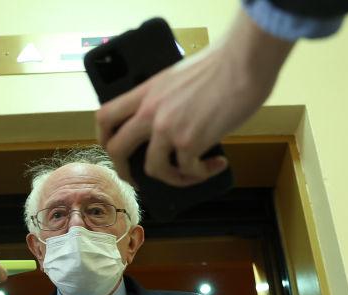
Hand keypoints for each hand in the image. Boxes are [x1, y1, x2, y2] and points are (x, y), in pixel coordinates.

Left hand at [96, 10, 292, 186]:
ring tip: (193, 173)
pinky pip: (187, 170)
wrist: (244, 60)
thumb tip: (172, 126)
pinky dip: (202, 173)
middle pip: (117, 149)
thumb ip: (165, 100)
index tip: (114, 150)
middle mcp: (150, 111)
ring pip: (153, 169)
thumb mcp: (178, 78)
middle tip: (138, 181)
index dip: (104, 139)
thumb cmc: (221, 64)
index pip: (105, 116)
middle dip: (125, 171)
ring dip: (173, 178)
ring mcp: (167, 127)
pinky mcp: (189, 141)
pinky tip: (217, 163)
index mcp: (145, 92)